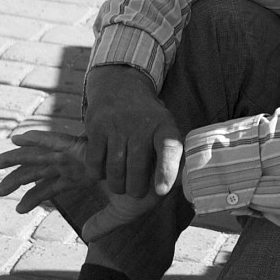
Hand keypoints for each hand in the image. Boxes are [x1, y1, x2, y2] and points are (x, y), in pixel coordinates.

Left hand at [0, 126, 165, 240]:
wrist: (163, 173)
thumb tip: (85, 237)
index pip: (54, 187)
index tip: (20, 208)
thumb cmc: (148, 189)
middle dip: (17, 178)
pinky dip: (36, 139)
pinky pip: (55, 142)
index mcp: (86, 178)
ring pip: (41, 157)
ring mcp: (79, 155)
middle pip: (41, 171)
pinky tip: (17, 139)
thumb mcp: (121, 213)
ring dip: (16, 160)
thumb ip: (102, 224)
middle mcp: (79, 165)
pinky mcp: (82, 148)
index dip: (36, 196)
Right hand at [81, 65, 185, 199]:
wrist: (120, 86)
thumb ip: (175, 152)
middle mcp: (141, 125)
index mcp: (164, 126)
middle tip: (135, 193)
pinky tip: (103, 173)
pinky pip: (95, 161)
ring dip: (117, 184)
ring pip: (115, 168)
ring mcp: (117, 125)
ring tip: (120, 186)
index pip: (169, 148)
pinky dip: (97, 173)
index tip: (160, 191)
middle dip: (136, 188)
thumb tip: (185, 181)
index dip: (166, 171)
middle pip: (137, 167)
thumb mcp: (166, 126)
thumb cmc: (149, 118)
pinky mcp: (96, 127)